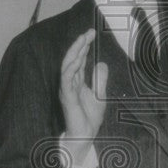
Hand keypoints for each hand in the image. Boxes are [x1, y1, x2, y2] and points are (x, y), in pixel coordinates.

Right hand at [59, 29, 107, 162]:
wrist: (85, 136)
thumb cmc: (89, 118)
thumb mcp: (100, 95)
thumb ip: (100, 79)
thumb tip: (101, 63)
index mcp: (77, 81)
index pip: (79, 60)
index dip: (84, 46)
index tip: (91, 34)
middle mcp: (70, 83)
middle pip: (73, 59)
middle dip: (80, 44)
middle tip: (88, 32)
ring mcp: (67, 89)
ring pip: (68, 66)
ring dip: (75, 52)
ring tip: (82, 40)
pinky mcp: (66, 97)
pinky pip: (66, 80)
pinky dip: (70, 69)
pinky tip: (76, 59)